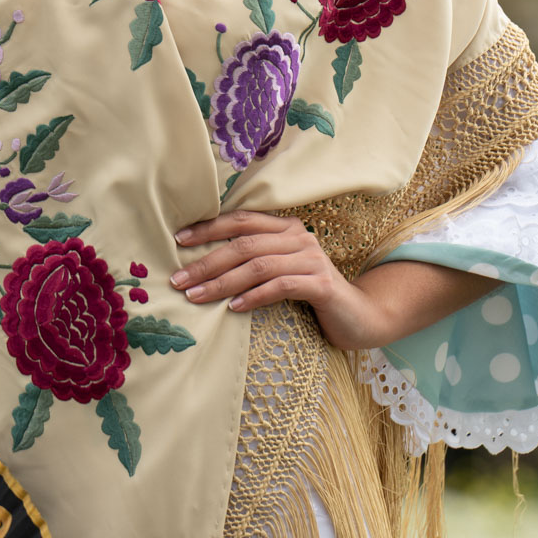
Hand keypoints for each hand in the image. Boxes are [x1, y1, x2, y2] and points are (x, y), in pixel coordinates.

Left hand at [172, 210, 502, 349]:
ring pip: (257, 265)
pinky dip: (254, 296)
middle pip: (243, 243)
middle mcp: (298, 237)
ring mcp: (312, 259)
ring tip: (196, 296)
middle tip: (178, 279)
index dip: (207, 228)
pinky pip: (281, 286)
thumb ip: (252, 263)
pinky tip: (234, 308)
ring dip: (222, 282)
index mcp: (285, 228)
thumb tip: (200, 267)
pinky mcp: (322, 284)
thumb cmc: (310, 295)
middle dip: (206, 261)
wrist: (360, 317)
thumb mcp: (279, 273)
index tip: (177, 240)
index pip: (240, 220)